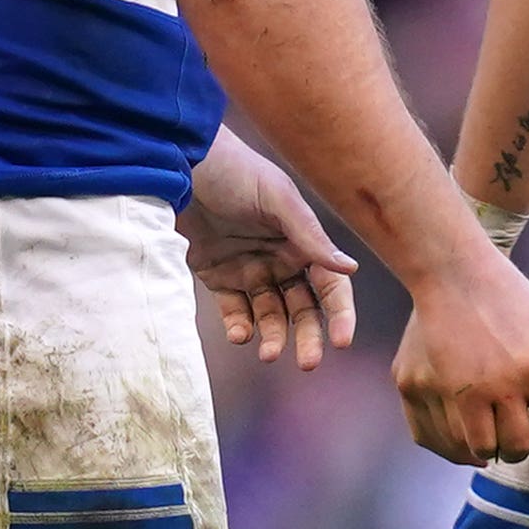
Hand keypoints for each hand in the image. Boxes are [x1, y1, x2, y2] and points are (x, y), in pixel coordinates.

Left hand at [178, 127, 358, 368]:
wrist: (177, 165)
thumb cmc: (235, 172)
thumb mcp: (278, 199)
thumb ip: (311, 237)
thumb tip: (351, 269)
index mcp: (304, 243)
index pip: (331, 287)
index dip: (339, 315)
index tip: (341, 341)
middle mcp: (282, 260)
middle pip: (303, 309)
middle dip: (308, 336)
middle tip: (308, 363)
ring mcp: (250, 270)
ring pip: (270, 315)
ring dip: (273, 337)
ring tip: (269, 354)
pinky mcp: (218, 276)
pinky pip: (234, 310)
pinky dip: (239, 327)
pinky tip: (239, 334)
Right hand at [392, 247, 528, 467]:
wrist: (458, 274)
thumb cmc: (514, 308)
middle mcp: (516, 378)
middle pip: (528, 448)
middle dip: (526, 450)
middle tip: (519, 440)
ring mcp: (472, 384)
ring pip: (488, 450)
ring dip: (493, 450)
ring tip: (492, 435)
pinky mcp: (431, 387)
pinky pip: (448, 441)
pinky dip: (460, 447)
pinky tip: (468, 434)